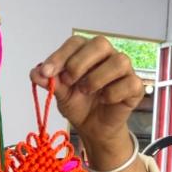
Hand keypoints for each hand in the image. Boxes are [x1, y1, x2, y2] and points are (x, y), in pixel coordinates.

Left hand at [30, 36, 142, 162]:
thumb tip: (36, 73)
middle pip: (100, 44)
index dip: (60, 55)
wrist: (93, 128)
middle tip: (68, 81)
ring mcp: (124, 71)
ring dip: (98, 77)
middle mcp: (107, 57)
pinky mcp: (135, 87)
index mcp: (87, 53)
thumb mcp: (61, 95)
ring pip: (119, 61)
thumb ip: (51, 82)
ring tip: (86, 91)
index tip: (46, 72)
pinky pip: (130, 83)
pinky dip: (114, 93)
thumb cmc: (79, 104)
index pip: (76, 43)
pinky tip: (104, 100)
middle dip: (80, 62)